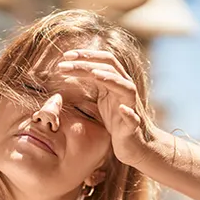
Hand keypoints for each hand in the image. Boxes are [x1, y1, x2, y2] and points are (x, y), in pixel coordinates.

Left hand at [58, 49, 150, 165]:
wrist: (134, 144)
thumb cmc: (116, 121)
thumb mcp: (102, 98)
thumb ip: (93, 84)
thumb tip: (71, 70)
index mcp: (116, 82)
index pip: (103, 60)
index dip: (86, 55)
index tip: (65, 55)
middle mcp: (125, 89)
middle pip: (110, 68)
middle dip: (88, 63)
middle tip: (65, 62)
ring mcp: (131, 106)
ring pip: (125, 87)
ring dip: (109, 79)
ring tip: (93, 74)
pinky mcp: (133, 125)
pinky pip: (133, 117)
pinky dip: (128, 112)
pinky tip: (121, 109)